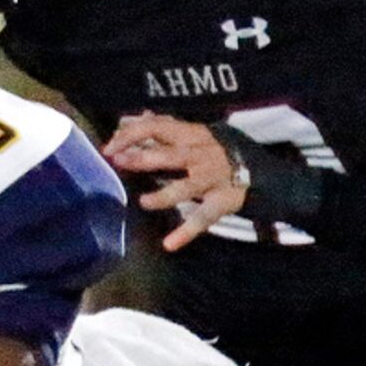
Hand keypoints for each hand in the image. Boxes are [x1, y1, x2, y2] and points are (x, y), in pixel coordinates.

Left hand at [103, 113, 249, 251]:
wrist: (257, 170)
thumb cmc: (212, 152)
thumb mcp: (190, 135)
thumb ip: (161, 129)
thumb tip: (127, 120)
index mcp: (190, 134)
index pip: (156, 127)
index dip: (131, 136)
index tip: (109, 148)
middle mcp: (201, 154)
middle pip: (169, 155)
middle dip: (142, 158)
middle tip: (119, 163)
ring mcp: (212, 179)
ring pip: (186, 188)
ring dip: (164, 195)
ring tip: (144, 202)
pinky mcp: (222, 202)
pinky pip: (203, 218)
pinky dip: (187, 232)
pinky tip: (169, 244)